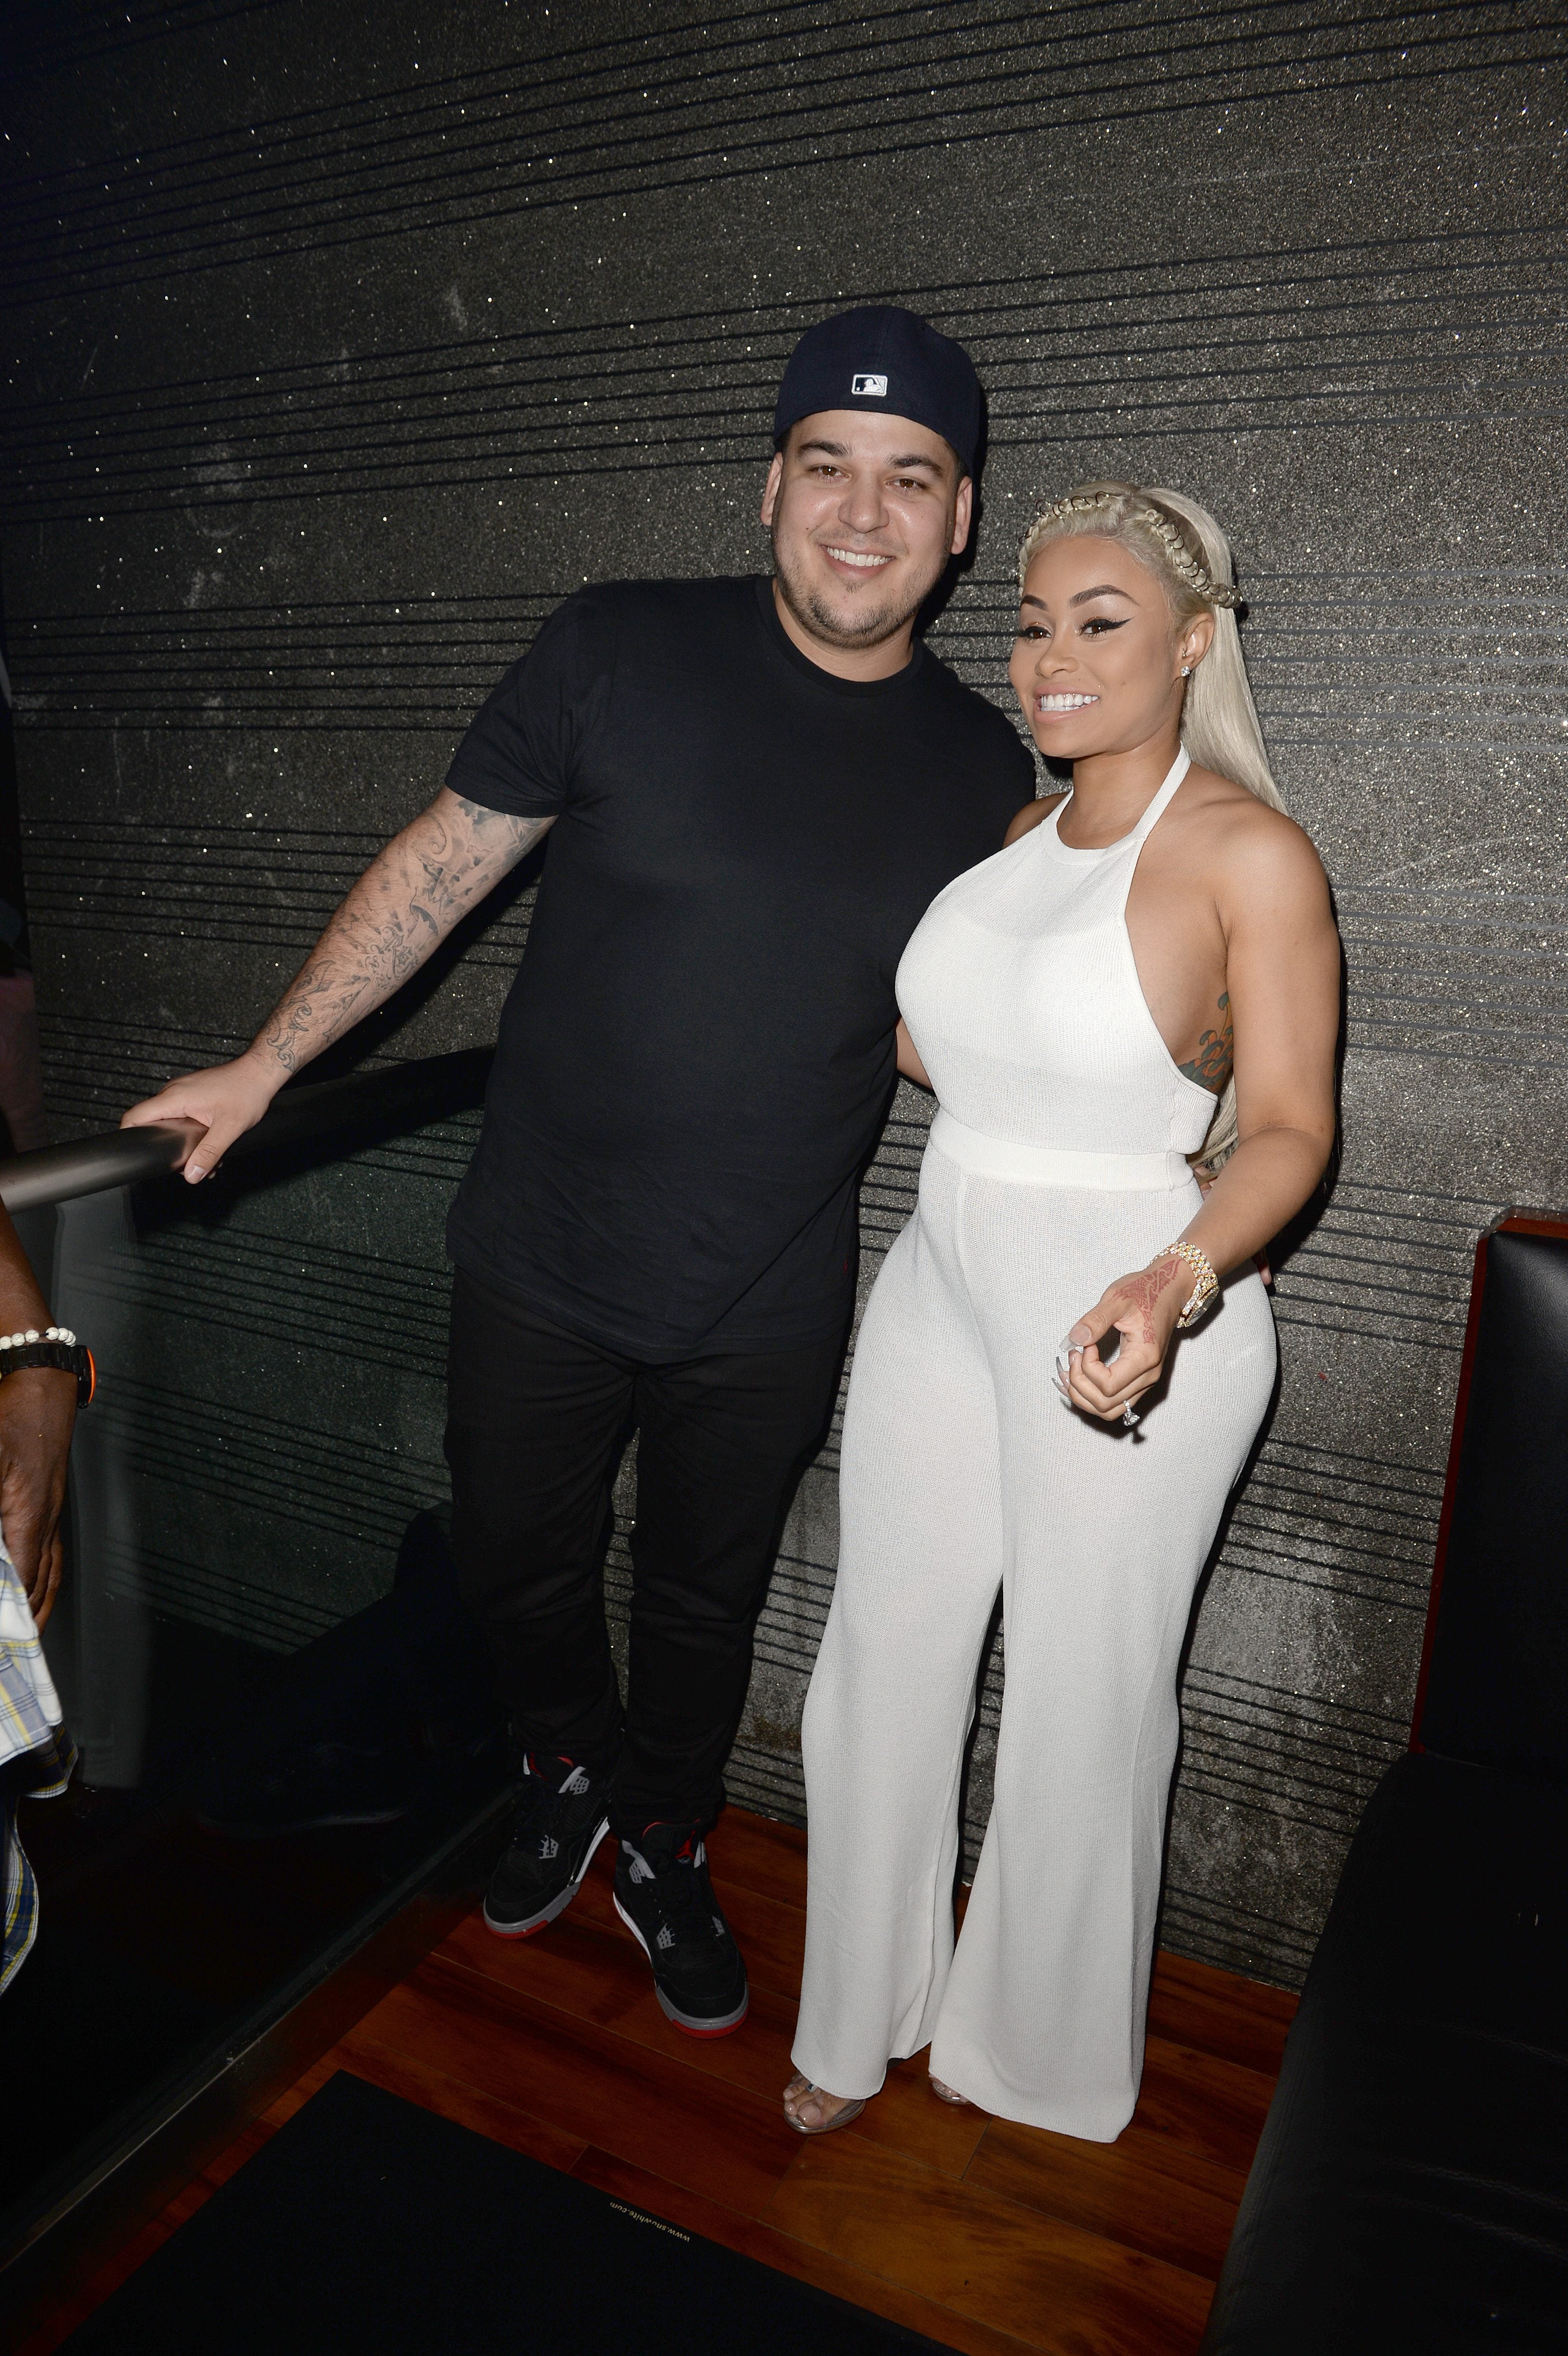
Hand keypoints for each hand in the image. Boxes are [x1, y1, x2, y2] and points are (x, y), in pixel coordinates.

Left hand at [0, 1367, 76, 1630]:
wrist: (39, 1383)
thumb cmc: (13, 1415)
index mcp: (29, 1513)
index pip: (22, 1578)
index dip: (12, 1611)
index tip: (6, 1633)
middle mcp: (46, 1518)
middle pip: (41, 1582)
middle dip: (29, 1618)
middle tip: (17, 1644)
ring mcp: (51, 1509)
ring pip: (50, 1569)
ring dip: (42, 1602)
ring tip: (32, 1627)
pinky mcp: (49, 1499)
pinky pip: (51, 1550)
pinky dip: (45, 1575)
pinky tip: (38, 1581)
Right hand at [121, 1048, 281, 1182]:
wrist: (261, 1071)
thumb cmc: (247, 1091)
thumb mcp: (229, 1128)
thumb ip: (208, 1153)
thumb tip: (192, 1174)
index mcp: (175, 1097)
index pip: (135, 1116)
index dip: (129, 1135)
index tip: (135, 1153)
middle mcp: (174, 1091)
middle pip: (151, 1122)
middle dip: (164, 1145)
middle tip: (183, 1163)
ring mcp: (183, 1090)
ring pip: (168, 1119)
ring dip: (181, 1139)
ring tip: (203, 1156)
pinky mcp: (192, 1092)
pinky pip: (181, 1112)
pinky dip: (189, 1129)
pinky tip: (207, 1141)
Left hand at [1055, 1255, 1188, 1423]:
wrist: (1168, 1290)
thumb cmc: (1145, 1292)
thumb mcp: (1117, 1299)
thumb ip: (1095, 1320)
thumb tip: (1074, 1338)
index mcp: (1145, 1357)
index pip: (1108, 1385)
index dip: (1087, 1368)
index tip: (1085, 1345)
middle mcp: (1148, 1376)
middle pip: (1105, 1403)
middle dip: (1079, 1383)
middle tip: (1073, 1356)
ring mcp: (1145, 1381)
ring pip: (1108, 1410)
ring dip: (1083, 1396)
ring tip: (1069, 1371)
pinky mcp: (1138, 1380)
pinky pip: (1113, 1402)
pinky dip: (1091, 1396)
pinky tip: (1077, 1378)